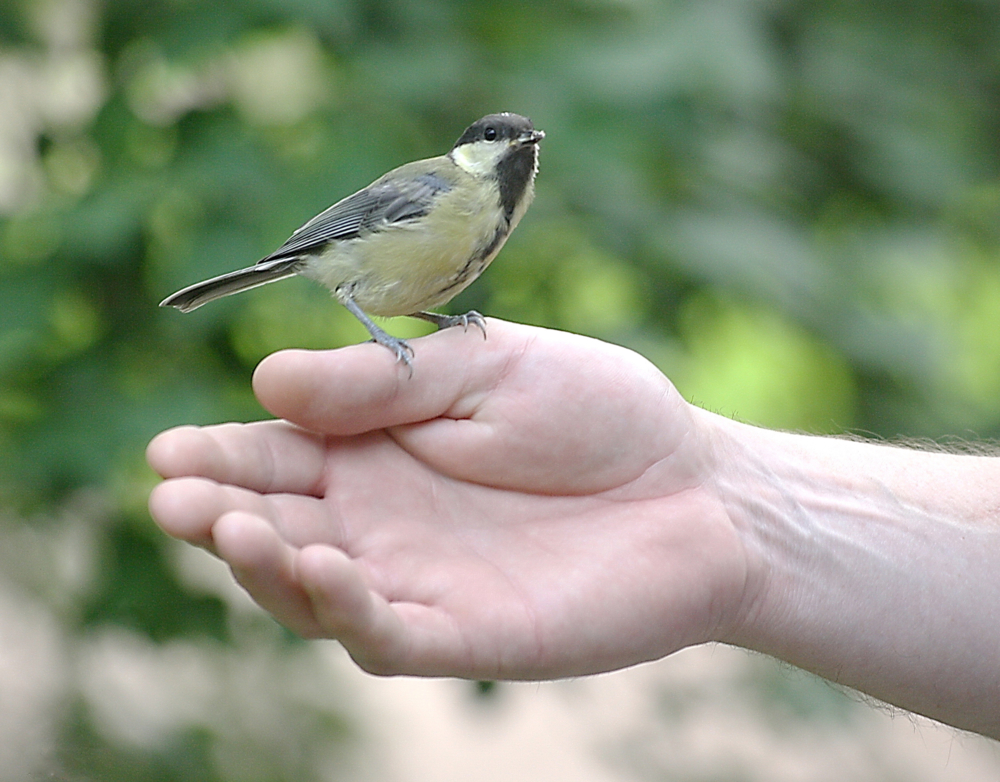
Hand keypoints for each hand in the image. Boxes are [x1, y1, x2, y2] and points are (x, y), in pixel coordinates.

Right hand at [147, 320, 748, 678]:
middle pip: (279, 523)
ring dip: (262, 564)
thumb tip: (265, 378)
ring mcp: (419, 580)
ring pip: (312, 590)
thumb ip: (382, 381)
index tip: (169, 448)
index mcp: (380, 447)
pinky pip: (383, 635)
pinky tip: (318, 569)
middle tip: (174, 496)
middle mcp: (384, 519)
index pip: (278, 453)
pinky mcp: (464, 634)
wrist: (694, 486)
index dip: (221, 453)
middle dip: (220, 511)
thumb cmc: (596, 413)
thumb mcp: (485, 366)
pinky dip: (342, 610)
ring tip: (232, 526)